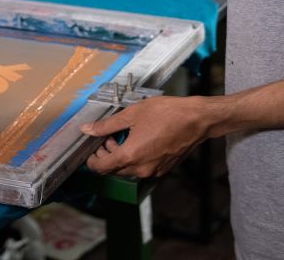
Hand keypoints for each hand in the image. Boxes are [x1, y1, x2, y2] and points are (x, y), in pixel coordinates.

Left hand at [80, 96, 211, 177]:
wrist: (196, 120)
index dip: (91, 161)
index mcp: (130, 155)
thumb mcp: (132, 114)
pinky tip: (138, 141)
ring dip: (120, 156)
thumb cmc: (166, 113)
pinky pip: (142, 168)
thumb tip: (87, 129)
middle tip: (106, 137)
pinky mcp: (163, 169)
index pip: (101, 168)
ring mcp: (153, 171)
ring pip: (128, 169)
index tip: (90, 150)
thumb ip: (107, 125)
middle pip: (114, 170)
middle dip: (106, 155)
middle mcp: (141, 168)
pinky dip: (134, 158)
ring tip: (122, 136)